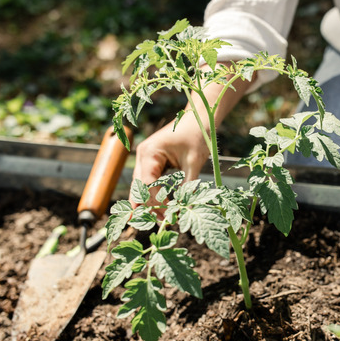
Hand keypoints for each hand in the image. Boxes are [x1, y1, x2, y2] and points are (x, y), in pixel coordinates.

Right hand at [130, 65, 251, 207]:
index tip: (168, 218)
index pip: (147, 185)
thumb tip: (185, 209)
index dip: (155, 204)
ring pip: (143, 187)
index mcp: (149, 153)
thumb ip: (188, 186)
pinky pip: (150, 181)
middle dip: (149, 207)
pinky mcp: (153, 161)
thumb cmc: (198, 134)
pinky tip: (164, 207)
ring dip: (152, 202)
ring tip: (164, 219)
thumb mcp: (195, 161)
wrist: (200, 116)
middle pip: (139, 188)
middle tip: (162, 224)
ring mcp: (146, 158)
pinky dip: (156, 194)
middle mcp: (143, 156)